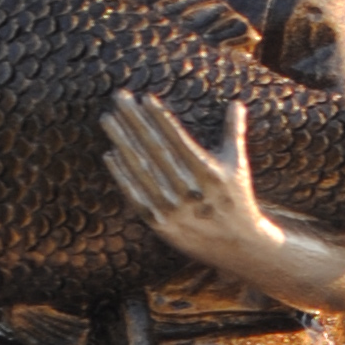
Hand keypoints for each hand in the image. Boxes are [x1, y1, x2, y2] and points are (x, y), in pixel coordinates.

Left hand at [103, 92, 279, 272]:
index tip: (143, 98)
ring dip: (121, 142)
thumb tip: (237, 103)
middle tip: (119, 98)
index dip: (158, 117)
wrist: (237, 246)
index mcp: (209, 172)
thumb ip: (234, 132)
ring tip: (107, 119)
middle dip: (134, 121)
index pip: (177, 138)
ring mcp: (172, 209)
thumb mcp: (237, 165)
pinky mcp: (160, 224)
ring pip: (140, 169)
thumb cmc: (236, 199)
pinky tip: (110, 154)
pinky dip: (121, 175)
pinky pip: (135, 195)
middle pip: (154, 148)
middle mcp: (189, 190)